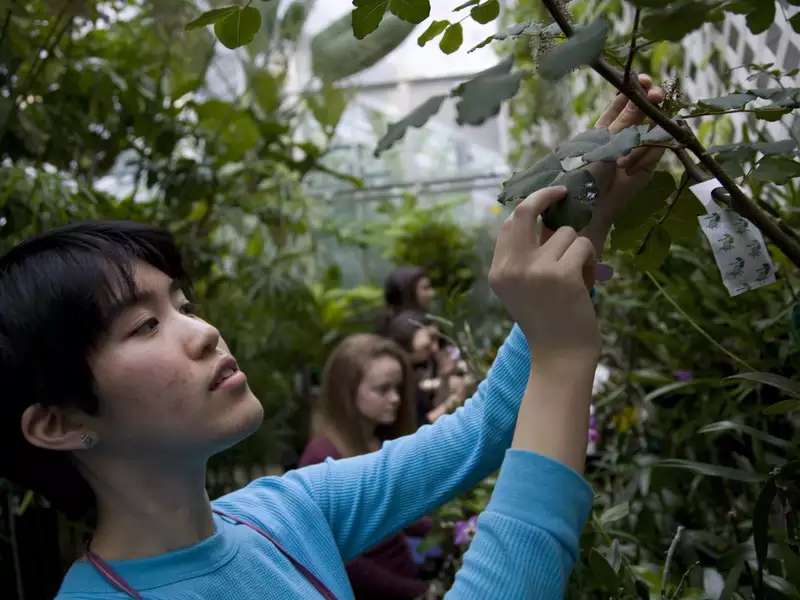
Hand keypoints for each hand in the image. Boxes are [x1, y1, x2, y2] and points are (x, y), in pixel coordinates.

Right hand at [490, 187, 599, 360]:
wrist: (560, 356)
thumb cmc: (548, 321)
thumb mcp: (522, 289)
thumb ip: (524, 258)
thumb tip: (544, 217)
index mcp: (498, 272)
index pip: (508, 224)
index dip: (529, 205)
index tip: (548, 197)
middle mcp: (511, 268)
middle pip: (525, 212)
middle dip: (547, 196)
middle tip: (564, 192)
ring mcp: (535, 270)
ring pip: (566, 234)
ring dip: (578, 251)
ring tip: (577, 277)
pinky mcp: (562, 274)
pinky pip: (583, 247)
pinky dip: (590, 262)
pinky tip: (586, 284)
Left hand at [580, 74, 665, 256]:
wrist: (591, 204)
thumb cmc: (587, 172)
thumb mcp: (603, 142)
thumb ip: (625, 120)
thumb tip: (642, 94)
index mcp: (607, 124)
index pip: (624, 100)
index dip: (634, 88)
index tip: (642, 80)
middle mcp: (624, 133)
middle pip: (644, 109)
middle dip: (650, 101)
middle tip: (655, 95)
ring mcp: (639, 147)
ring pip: (653, 128)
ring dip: (643, 139)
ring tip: (624, 160)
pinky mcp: (649, 163)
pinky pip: (658, 149)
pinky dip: (647, 155)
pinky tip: (631, 169)